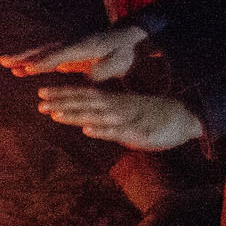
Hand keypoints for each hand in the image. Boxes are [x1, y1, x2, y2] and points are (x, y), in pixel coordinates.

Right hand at [1, 24, 150, 81]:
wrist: (127, 40)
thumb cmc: (124, 53)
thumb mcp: (120, 62)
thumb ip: (105, 70)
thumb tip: (91, 75)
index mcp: (84, 47)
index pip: (60, 55)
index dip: (44, 61)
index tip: (29, 68)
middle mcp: (72, 44)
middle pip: (45, 50)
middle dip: (25, 56)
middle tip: (5, 61)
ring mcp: (68, 48)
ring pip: (43, 53)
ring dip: (24, 58)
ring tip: (5, 64)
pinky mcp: (67, 54)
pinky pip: (47, 58)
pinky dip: (33, 63)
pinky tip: (21, 70)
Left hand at [36, 87, 203, 151]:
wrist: (187, 117)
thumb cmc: (155, 117)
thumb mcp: (127, 114)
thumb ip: (106, 118)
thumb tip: (86, 123)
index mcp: (115, 101)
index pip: (85, 95)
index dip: (63, 93)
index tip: (41, 92)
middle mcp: (118, 107)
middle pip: (86, 103)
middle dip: (62, 102)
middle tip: (39, 101)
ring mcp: (128, 119)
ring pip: (98, 116)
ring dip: (76, 115)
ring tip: (54, 114)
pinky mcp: (140, 133)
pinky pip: (119, 132)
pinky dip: (102, 130)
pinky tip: (87, 130)